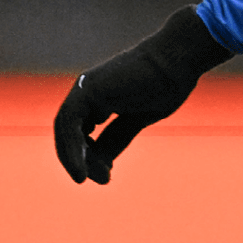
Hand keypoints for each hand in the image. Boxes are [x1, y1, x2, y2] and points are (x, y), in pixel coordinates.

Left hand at [54, 6, 233, 183]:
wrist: (177, 61)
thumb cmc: (166, 84)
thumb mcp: (138, 119)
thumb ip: (117, 137)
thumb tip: (101, 164)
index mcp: (100, 97)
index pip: (83, 133)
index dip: (90, 158)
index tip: (106, 177)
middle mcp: (88, 92)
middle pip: (72, 132)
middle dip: (81, 159)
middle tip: (99, 180)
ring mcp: (86, 89)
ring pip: (66, 129)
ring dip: (73, 157)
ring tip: (85, 178)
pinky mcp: (87, 90)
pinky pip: (69, 124)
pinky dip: (72, 148)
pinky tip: (82, 169)